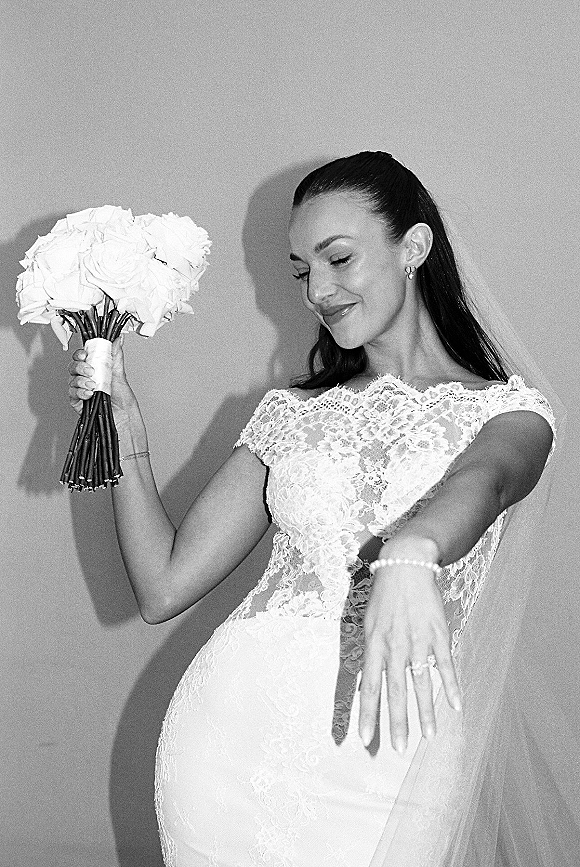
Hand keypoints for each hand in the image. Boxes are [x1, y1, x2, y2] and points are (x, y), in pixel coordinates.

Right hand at [68, 336, 137, 425]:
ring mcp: (82, 391)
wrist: (124, 418)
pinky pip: (72, 394)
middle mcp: (87, 379)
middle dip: (80, 367)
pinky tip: (89, 394)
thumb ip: (116, 355)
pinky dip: (80, 392)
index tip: (84, 354)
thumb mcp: (119, 374)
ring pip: (72, 380)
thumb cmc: (123, 400)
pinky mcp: (78, 403)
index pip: (82, 358)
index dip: (80, 354)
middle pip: (74, 367)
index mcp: (96, 370)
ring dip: (81, 381)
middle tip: (90, 371)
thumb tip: (118, 339)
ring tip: (93, 385)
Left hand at [359, 545, 460, 752]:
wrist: (405, 565)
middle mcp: (394, 647)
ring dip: (425, 713)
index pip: (368, 687)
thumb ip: (373, 653)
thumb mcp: (370, 623)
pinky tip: (455, 706)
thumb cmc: (384, 596)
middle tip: (398, 750)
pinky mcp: (437, 634)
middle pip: (395, 691)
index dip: (367, 714)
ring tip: (429, 738)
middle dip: (397, 723)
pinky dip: (451, 686)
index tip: (366, 739)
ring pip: (421, 683)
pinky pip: (444, 665)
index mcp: (374, 645)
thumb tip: (370, 681)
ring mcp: (417, 641)